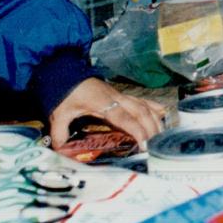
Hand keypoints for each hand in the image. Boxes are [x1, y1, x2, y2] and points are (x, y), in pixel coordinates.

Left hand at [49, 77, 166, 148]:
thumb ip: (60, 132)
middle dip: (151, 129)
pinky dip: (154, 108)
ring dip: (155, 121)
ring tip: (161, 137)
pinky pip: (142, 100)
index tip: (144, 145)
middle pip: (141, 112)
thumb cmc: (65, 93)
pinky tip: (163, 115)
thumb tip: (61, 150)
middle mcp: (117, 98)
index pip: (125, 118)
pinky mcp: (122, 94)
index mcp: (103, 103)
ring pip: (145, 106)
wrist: (66, 72)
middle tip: (155, 147)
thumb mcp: (59, 113)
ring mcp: (121, 95)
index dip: (137, 131)